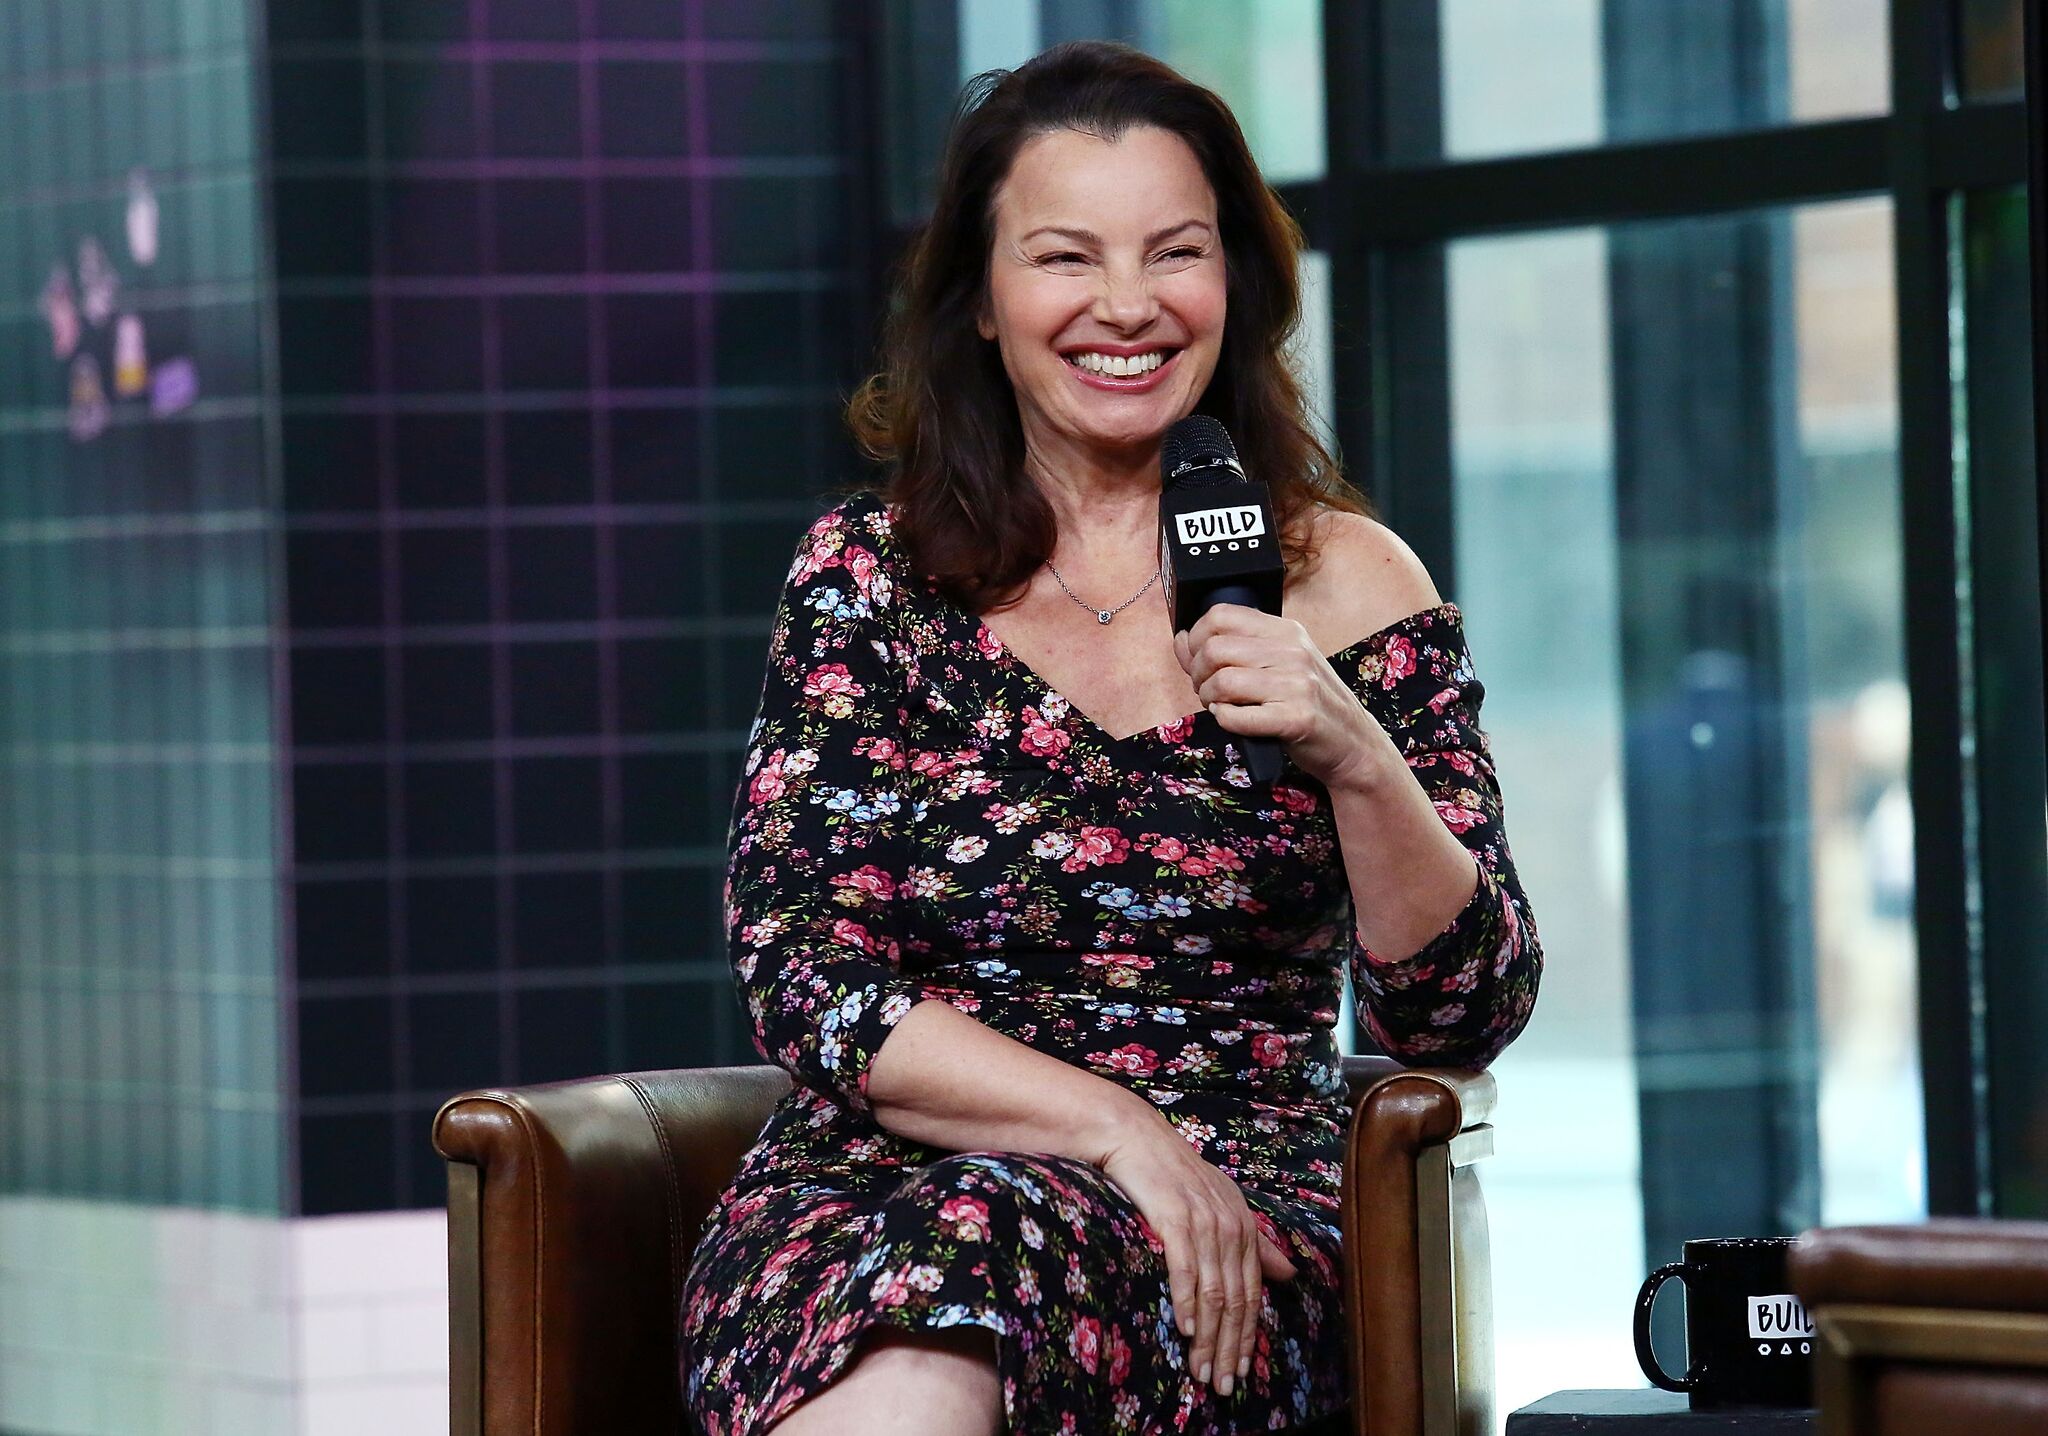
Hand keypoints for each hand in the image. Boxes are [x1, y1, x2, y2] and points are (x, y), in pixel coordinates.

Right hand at [1095, 1113, 1298, 1398]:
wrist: (1136, 1138)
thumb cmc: (1176, 1175)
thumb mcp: (1223, 1206)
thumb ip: (1256, 1244)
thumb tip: (1290, 1275)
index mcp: (1246, 1226)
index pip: (1252, 1294)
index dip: (1247, 1336)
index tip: (1239, 1371)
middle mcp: (1231, 1226)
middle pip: (1236, 1300)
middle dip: (1229, 1348)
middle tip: (1220, 1384)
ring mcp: (1204, 1223)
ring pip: (1212, 1292)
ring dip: (1207, 1337)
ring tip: (1200, 1370)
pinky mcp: (1175, 1219)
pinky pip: (1184, 1269)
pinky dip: (1185, 1301)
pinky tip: (1183, 1328)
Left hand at [1173, 604, 1387, 790]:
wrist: (1352, 743)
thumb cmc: (1308, 703)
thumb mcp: (1278, 665)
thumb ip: (1231, 651)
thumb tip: (1180, 640)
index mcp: (1286, 631)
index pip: (1221, 615)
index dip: (1196, 638)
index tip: (1198, 660)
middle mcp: (1292, 651)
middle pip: (1214, 649)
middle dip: (1198, 674)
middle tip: (1208, 691)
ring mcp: (1296, 684)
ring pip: (1222, 682)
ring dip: (1209, 700)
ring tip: (1220, 707)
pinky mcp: (1296, 719)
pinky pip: (1235, 716)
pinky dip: (1225, 720)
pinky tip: (1234, 720)